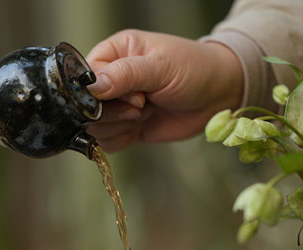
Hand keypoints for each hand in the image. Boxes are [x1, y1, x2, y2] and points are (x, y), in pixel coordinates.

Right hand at [86, 29, 242, 151]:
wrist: (217, 97)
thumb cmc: (194, 70)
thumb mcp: (161, 66)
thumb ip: (125, 74)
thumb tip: (92, 87)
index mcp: (114, 54)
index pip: (85, 78)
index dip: (100, 93)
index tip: (132, 95)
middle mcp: (111, 80)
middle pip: (86, 106)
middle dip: (113, 112)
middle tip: (142, 105)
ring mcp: (118, 106)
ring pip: (96, 127)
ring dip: (119, 126)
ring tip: (145, 113)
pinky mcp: (126, 128)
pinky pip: (108, 142)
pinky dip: (121, 140)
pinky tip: (140, 128)